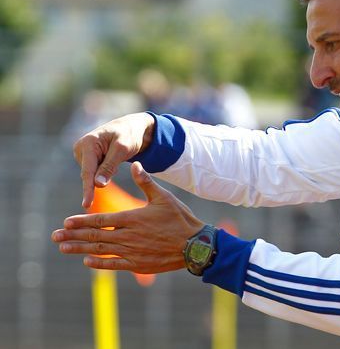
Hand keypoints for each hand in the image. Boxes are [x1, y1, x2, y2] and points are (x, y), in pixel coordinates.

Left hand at [51, 162, 204, 273]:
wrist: (195, 245)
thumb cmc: (180, 218)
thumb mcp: (164, 197)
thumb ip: (146, 182)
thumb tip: (134, 164)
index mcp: (133, 218)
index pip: (101, 220)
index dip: (82, 221)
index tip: (66, 221)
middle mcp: (129, 236)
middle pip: (95, 237)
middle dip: (73, 236)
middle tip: (55, 236)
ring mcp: (133, 252)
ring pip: (100, 251)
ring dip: (80, 249)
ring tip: (63, 248)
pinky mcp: (138, 264)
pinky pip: (114, 265)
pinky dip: (99, 263)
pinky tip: (86, 261)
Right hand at [74, 113, 154, 208]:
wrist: (131, 128)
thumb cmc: (128, 135)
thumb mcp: (122, 149)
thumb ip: (109, 166)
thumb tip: (98, 185)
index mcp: (88, 142)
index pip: (87, 171)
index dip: (88, 189)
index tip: (86, 204)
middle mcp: (81, 148)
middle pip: (89, 174)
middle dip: (102, 176)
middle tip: (116, 163)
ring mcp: (83, 154)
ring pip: (93, 174)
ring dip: (106, 172)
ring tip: (116, 156)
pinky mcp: (87, 159)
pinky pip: (96, 172)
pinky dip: (106, 171)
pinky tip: (112, 160)